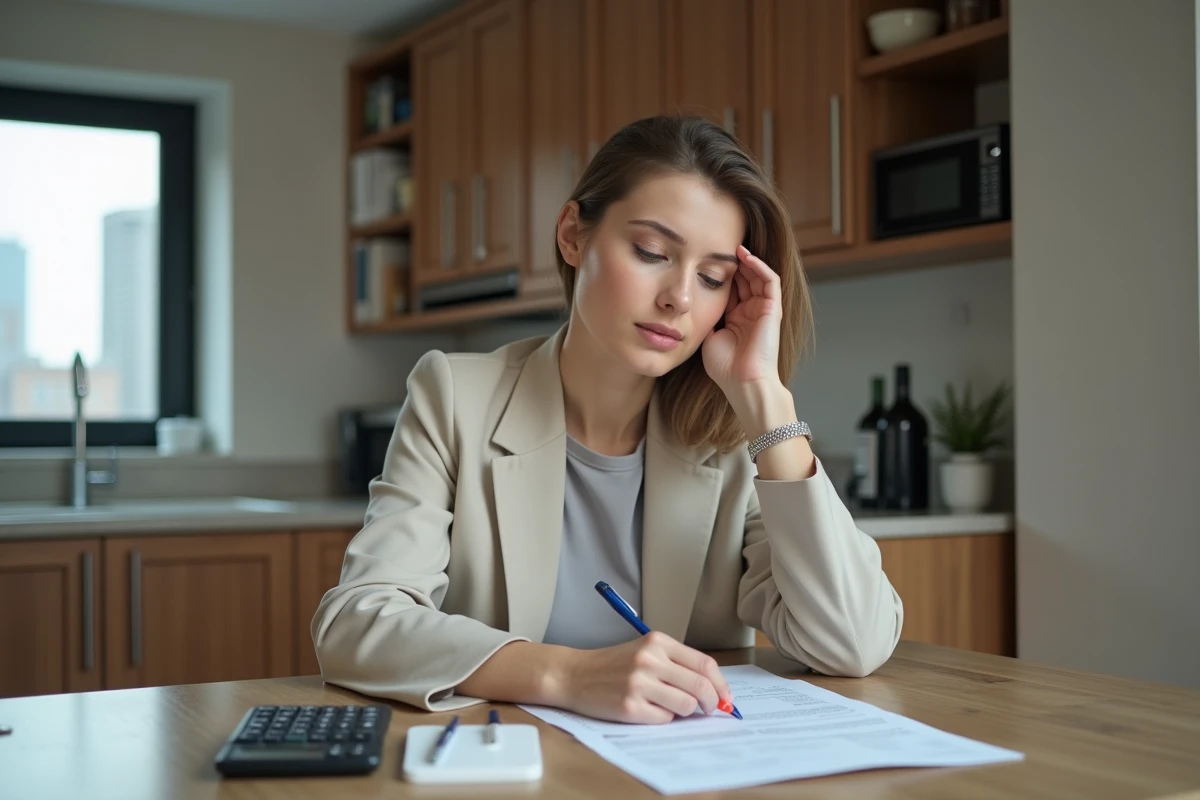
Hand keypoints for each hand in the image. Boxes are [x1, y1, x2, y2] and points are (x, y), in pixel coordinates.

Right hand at [559, 632, 733, 723]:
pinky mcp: (630, 707)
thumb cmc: (612, 665)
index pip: (704, 663)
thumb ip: (676, 664)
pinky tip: (649, 710)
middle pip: (700, 686)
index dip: (720, 684)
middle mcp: (649, 660)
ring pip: (686, 706)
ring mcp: (639, 684)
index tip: (726, 696)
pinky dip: (664, 718)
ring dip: (686, 711)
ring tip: (672, 707)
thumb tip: (712, 688)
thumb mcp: (644, 650)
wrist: (574, 674)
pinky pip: (664, 719)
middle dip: (712, 702)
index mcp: (657, 642)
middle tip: (711, 709)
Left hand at [701, 245, 782, 392]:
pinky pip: (770, 280)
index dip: (721, 276)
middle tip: (720, 249)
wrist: (743, 382)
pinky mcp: (773, 309)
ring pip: (758, 277)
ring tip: (734, 248)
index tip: (706, 261)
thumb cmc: (725, 367)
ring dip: (748, 261)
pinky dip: (760, 266)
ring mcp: (763, 310)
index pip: (731, 290)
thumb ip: (707, 318)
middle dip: (734, 265)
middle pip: (745, 280)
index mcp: (736, 320)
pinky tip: (746, 256)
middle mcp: (751, 313)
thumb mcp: (709, 336)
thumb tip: (697, 301)